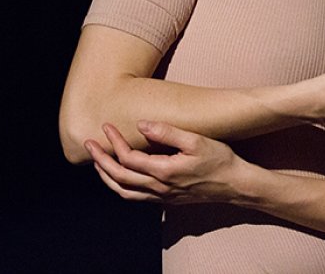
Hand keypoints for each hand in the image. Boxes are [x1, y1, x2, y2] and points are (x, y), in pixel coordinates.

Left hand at [84, 121, 249, 205]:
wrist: (235, 185)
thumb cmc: (219, 160)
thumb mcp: (196, 140)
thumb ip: (167, 132)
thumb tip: (142, 125)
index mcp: (163, 171)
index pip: (128, 158)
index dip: (114, 142)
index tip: (107, 127)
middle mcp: (158, 188)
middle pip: (119, 177)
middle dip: (101, 160)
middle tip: (89, 144)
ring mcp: (161, 196)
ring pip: (124, 191)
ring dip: (107, 176)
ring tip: (98, 162)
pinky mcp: (166, 199)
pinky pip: (135, 196)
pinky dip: (120, 186)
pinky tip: (121, 177)